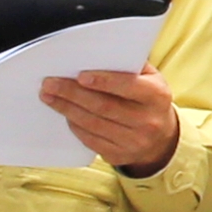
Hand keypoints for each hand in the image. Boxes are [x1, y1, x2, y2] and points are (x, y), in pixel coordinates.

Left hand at [42, 66, 181, 173]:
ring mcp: (134, 142)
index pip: (128, 86)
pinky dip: (75, 126)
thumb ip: (127, 65)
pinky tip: (65, 114)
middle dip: (73, 94)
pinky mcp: (119, 156)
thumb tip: (93, 55)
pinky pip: (91, 140)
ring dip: (67, 109)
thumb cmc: (148, 99)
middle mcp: (148, 121)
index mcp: (156, 96)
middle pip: (104, 106)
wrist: (161, 137)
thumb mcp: (149, 78)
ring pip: (93, 124)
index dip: (103, 81)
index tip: (80, 75)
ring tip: (49, 96)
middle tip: (50, 83)